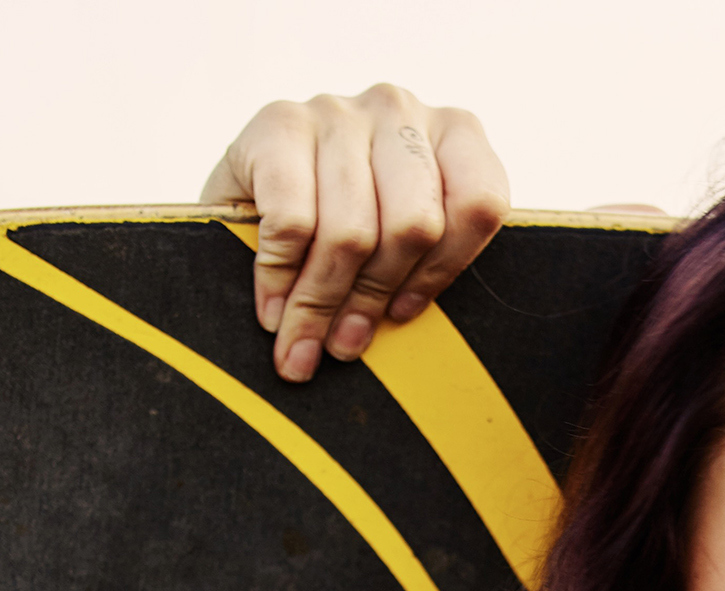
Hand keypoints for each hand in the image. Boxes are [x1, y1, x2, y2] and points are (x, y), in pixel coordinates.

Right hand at [201, 86, 509, 382]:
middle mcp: (398, 110)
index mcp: (454, 132)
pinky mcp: (278, 120)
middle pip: (414, 226)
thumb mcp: (395, 233)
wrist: (246, 188)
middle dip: (373, 298)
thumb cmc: (338, 221)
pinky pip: (291, 222)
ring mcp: (338, 110)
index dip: (441, 274)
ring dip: (321, 303)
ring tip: (303, 345)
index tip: (402, 317)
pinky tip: (273, 310)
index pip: (477, 205)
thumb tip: (404, 329)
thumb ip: (424, 261)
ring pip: (351, 233)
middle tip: (344, 345)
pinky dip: (279, 278)